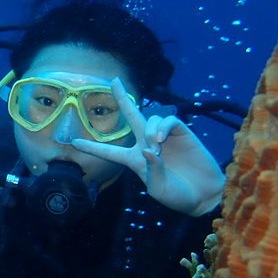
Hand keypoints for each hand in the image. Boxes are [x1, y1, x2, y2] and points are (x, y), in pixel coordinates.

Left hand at [70, 78, 224, 216]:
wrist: (203, 195)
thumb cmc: (177, 196)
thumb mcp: (159, 189)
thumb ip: (152, 171)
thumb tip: (148, 149)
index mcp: (134, 160)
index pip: (109, 152)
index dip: (92, 148)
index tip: (74, 143)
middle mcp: (146, 144)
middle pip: (131, 116)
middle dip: (123, 98)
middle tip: (113, 80)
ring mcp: (164, 137)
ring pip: (150, 118)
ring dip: (149, 130)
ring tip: (157, 148)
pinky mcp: (182, 132)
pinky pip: (168, 120)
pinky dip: (162, 126)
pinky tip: (161, 139)